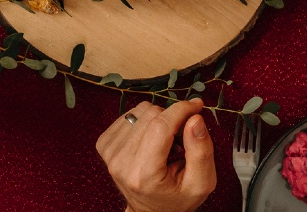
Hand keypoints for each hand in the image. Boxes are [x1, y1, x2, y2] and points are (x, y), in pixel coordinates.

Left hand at [95, 99, 215, 211]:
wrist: (151, 211)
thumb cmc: (176, 199)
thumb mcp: (201, 183)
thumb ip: (202, 151)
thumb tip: (195, 118)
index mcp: (144, 174)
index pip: (160, 127)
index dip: (181, 110)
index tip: (197, 106)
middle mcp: (121, 162)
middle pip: (151, 115)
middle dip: (173, 119)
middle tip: (181, 139)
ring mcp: (110, 152)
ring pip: (140, 111)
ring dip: (159, 121)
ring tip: (166, 143)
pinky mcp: (104, 144)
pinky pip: (130, 115)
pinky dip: (145, 122)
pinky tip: (151, 140)